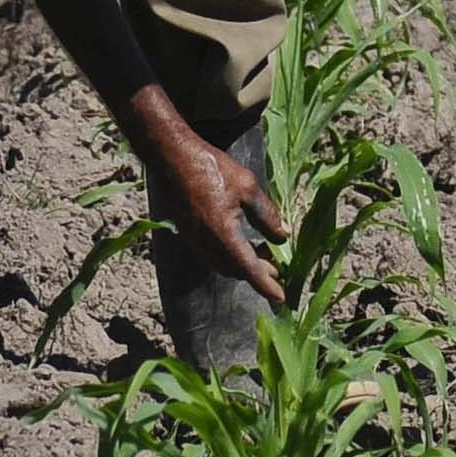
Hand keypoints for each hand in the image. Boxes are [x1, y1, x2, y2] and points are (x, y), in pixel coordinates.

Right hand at [144, 112, 284, 305]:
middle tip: (278, 270)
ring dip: (242, 265)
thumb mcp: (248, 188)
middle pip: (235, 270)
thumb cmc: (212, 168)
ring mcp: (194, 241)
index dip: (266, 285)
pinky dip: (229, 256)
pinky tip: (240, 243)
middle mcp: (206, 244)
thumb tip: (282, 236)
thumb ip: (267, 215)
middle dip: (257, 274)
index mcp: (223, 235)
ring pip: (222, 264)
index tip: (280, 298)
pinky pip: (211, 255)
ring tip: (263, 255)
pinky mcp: (188, 233)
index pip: (249, 269)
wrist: (173, 158)